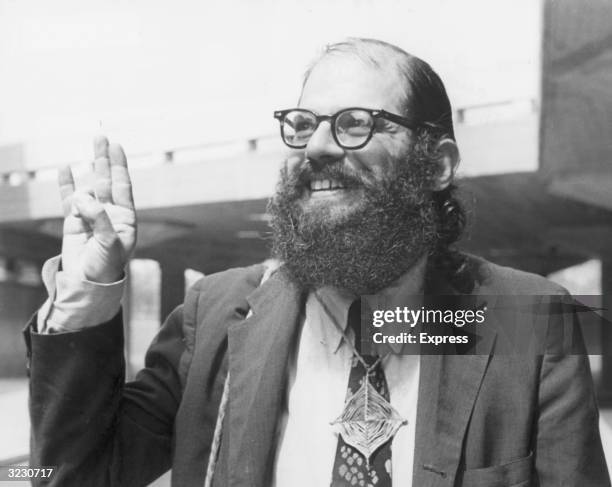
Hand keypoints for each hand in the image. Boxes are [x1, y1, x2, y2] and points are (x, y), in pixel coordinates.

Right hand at [59, 136, 136, 282]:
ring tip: (88, 149)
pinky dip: (67, 184)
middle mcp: (109, 213)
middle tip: (101, 137)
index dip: (119, 166)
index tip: (117, 146)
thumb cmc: (106, 267)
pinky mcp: (73, 222)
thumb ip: (99, 219)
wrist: (88, 285)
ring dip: (88, 169)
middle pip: (106, 180)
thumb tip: (84, 197)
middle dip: (104, 159)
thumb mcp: (110, 244)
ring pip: (89, 187)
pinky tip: (65, 168)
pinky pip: (69, 199)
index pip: (122, 186)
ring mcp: (91, 215)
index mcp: (125, 218)